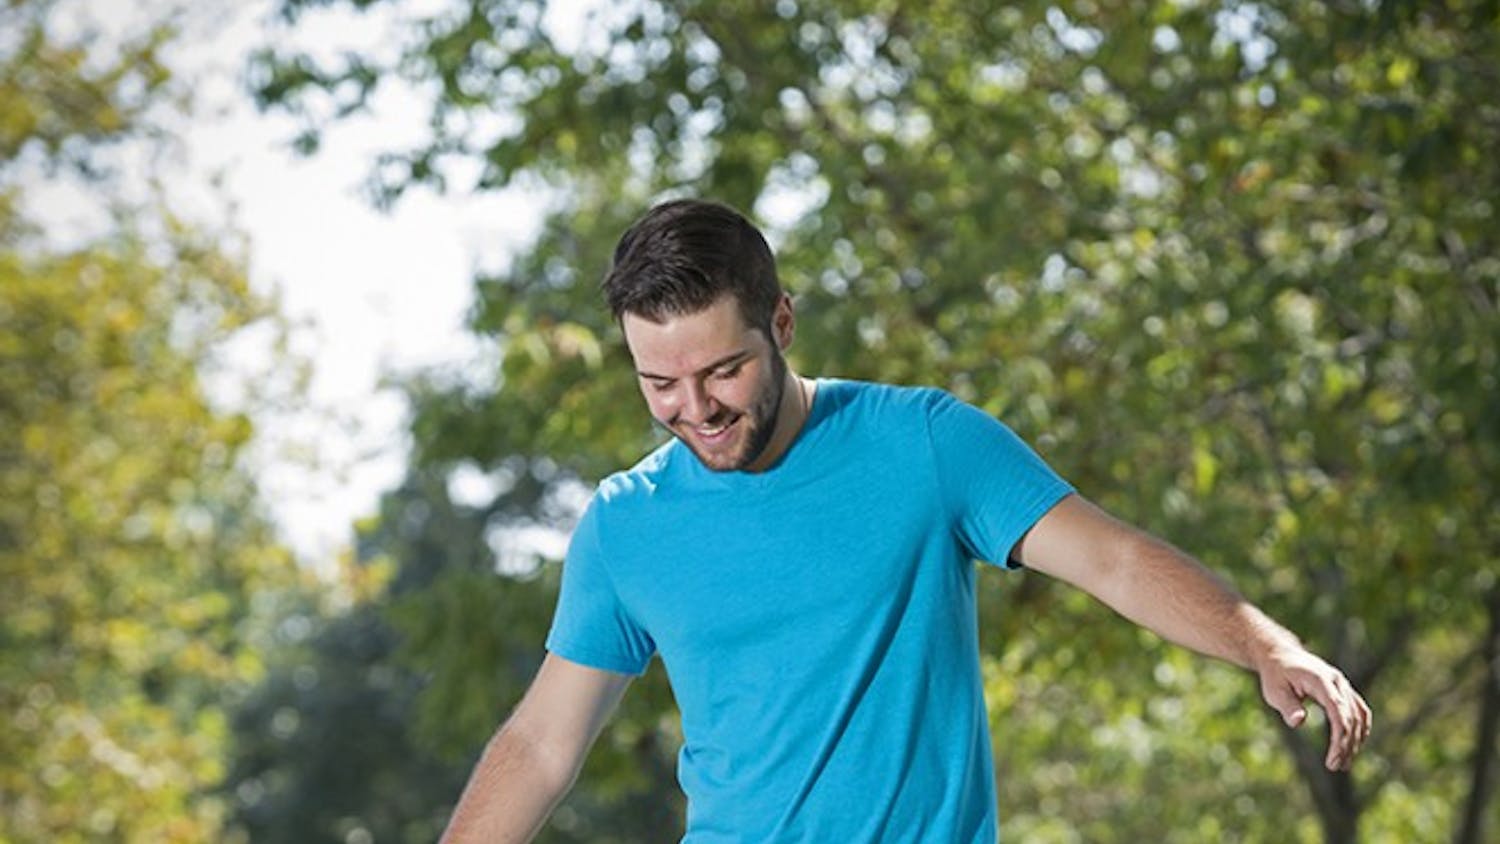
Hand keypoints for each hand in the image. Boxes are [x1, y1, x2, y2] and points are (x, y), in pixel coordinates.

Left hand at [1256, 647, 1371, 770]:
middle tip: (1335, 766)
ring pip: (1359, 715)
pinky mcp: (1344, 690)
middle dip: (1346, 744)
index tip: (1332, 759)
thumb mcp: (1274, 691)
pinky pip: (1359, 710)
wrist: (1280, 655)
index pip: (1338, 712)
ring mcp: (1343, 684)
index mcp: (1321, 680)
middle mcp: (1337, 681)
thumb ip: (1288, 706)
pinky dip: (1359, 729)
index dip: (1339, 737)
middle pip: (1351, 717)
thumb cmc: (1275, 675)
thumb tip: (1298, 722)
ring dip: (1355, 740)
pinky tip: (1354, 746)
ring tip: (1344, 763)